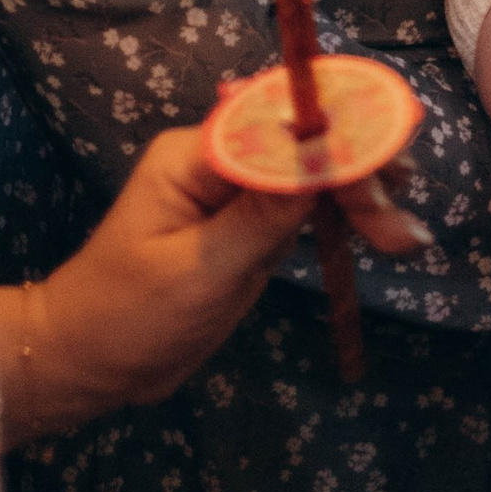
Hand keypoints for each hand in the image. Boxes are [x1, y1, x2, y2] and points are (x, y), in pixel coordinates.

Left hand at [0, 125, 425, 445]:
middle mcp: (217, 163)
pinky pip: (302, 211)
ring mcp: (234, 196)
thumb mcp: (196, 273)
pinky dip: (341, 221)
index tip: (389, 160)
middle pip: (303, 146)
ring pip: (311, 178)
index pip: (278, 125)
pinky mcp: (245, 230)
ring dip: (360, 199)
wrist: (83, 365)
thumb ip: (260, 216)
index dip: (338, 136)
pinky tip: (381, 233)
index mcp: (195, 156)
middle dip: (357, 176)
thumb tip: (321, 156)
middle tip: (401, 226)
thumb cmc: (125, 318)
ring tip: (407, 236)